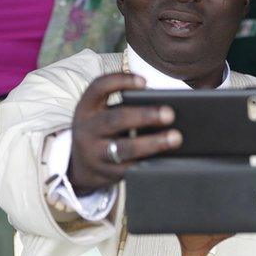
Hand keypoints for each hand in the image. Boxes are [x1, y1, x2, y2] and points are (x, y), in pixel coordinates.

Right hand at [69, 73, 181, 194]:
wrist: (80, 166)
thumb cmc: (103, 131)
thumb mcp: (103, 114)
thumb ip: (125, 106)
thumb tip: (164, 104)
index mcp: (86, 108)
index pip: (98, 88)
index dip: (120, 81)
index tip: (144, 81)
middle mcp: (87, 130)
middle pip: (115, 120)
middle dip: (144, 116)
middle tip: (170, 114)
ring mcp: (95, 154)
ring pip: (124, 148)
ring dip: (153, 143)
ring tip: (175, 138)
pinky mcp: (107, 173)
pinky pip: (131, 169)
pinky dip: (150, 162)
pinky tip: (167, 158)